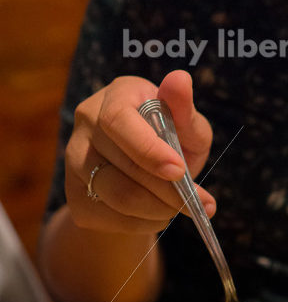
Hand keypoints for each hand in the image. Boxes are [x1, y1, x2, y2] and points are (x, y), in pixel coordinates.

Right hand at [65, 70, 214, 234]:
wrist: (147, 169)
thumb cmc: (171, 135)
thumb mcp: (187, 122)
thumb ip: (184, 109)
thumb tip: (180, 79)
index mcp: (117, 95)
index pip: (118, 121)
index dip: (148, 149)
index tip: (179, 171)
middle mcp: (87, 123)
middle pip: (122, 164)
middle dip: (167, 189)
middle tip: (199, 203)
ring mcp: (75, 159)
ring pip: (116, 195)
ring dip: (158, 208)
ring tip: (185, 207)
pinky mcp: (74, 195)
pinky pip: (110, 216)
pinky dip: (144, 221)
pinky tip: (161, 213)